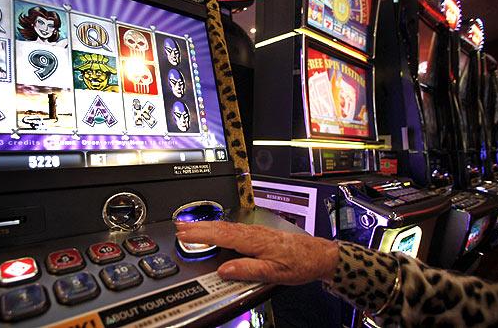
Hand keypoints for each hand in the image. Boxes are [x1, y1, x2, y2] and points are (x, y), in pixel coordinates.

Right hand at [175, 221, 338, 284]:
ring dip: (206, 225)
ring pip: (225, 227)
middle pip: (220, 228)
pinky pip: (233, 229)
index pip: (221, 236)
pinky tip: (214, 229)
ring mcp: (255, 232)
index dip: (200, 235)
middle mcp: (252, 233)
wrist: (318, 255)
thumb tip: (224, 270)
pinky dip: (218, 228)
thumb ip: (247, 270)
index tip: (184, 234)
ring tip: (189, 226)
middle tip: (179, 227)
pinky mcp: (258, 234)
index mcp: (253, 240)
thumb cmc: (299, 264)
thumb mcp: (273, 273)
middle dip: (198, 226)